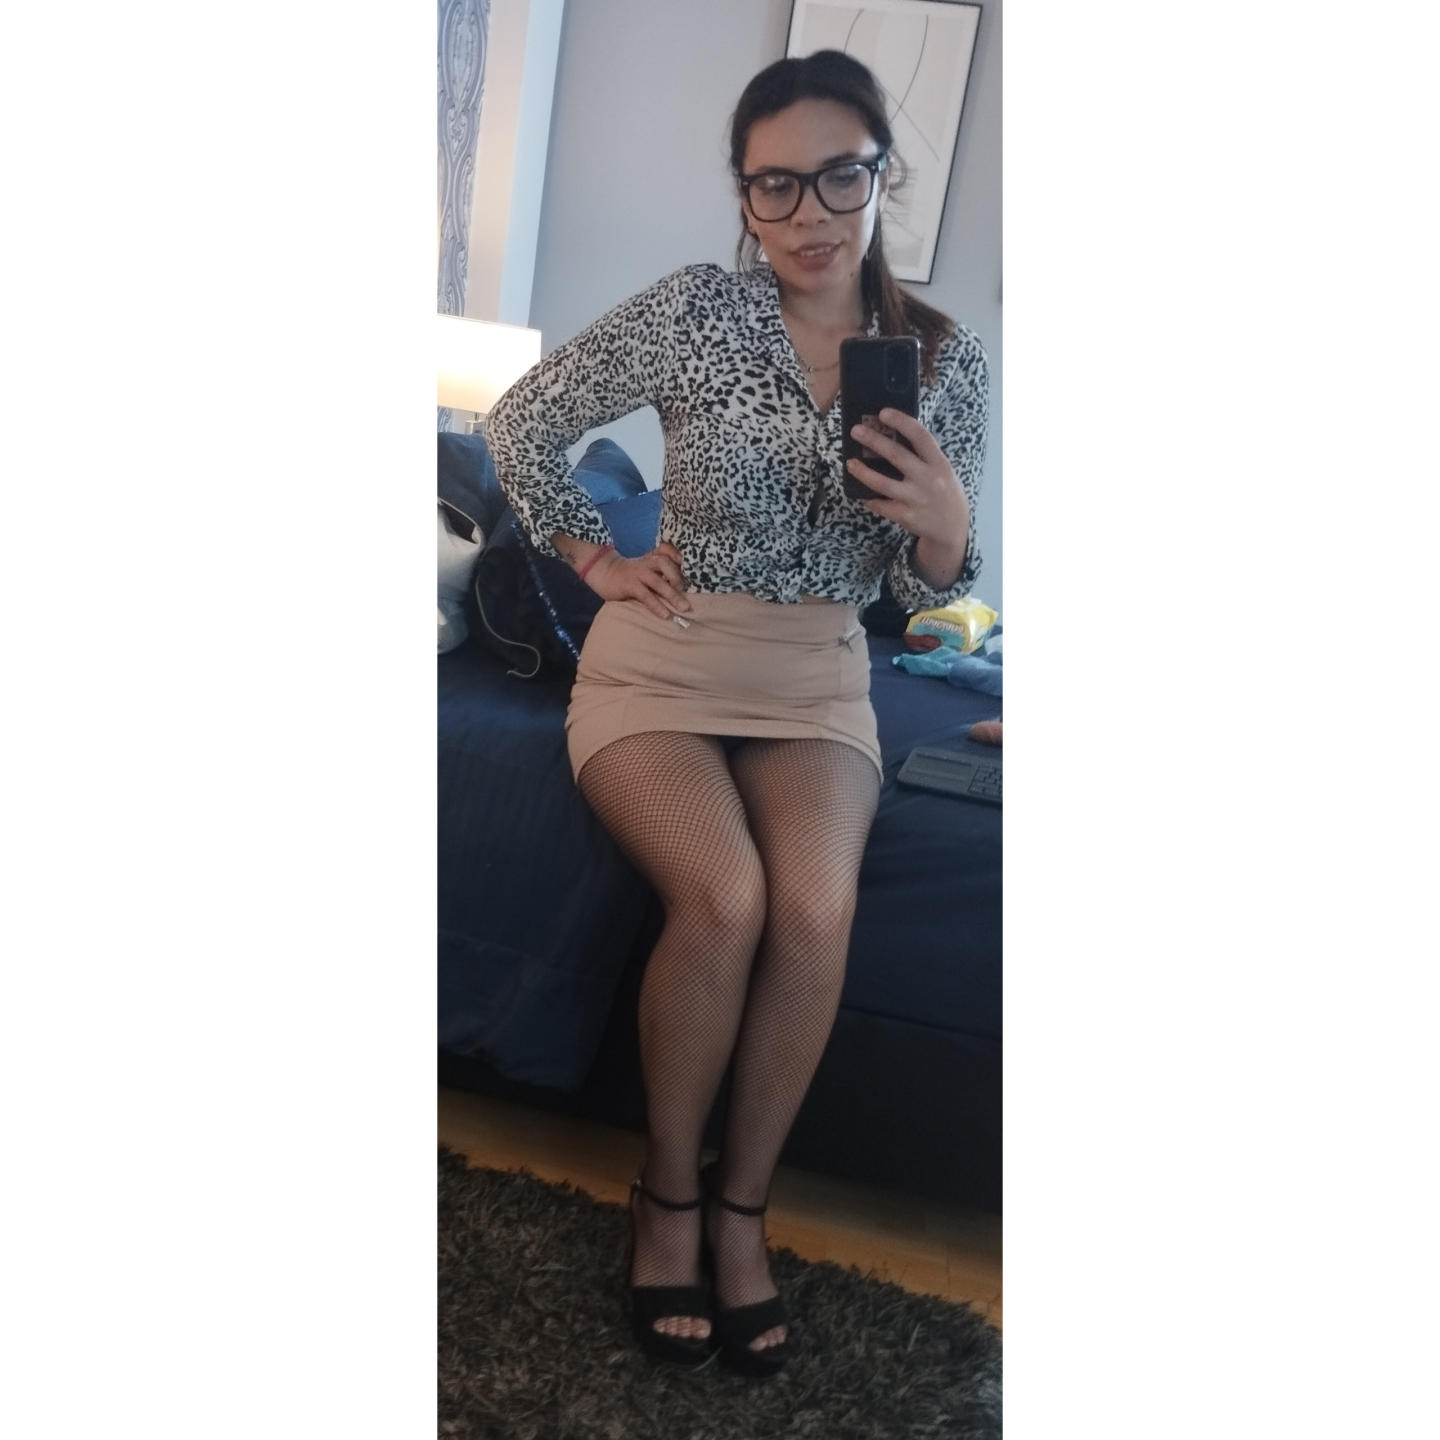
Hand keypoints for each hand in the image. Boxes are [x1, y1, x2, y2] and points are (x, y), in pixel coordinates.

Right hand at [585, 540, 690, 620]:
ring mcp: (638, 573)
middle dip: (679, 578)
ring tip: (683, 608)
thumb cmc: (629, 573)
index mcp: (652, 557)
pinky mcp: (629, 585)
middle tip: (689, 593)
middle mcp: (647, 563)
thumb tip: (684, 588)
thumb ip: (661, 572)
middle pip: (666, 564)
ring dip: (672, 595)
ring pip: (658, 582)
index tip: (694, 567)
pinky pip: (646, 596)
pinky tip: (665, 615)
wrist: (603, 572)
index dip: (680, 556)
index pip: (668, 549)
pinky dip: (657, 606)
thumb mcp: (645, 567)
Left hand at [846, 408, 969, 544]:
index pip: (920, 436)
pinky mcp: (905, 515)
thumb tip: (892, 434)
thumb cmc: (943, 490)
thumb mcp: (942, 469)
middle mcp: (928, 479)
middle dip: (874, 441)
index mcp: (939, 463)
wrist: (952, 526)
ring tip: (850, 463)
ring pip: (883, 484)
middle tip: (856, 430)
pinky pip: (881, 505)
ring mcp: (916, 499)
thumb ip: (923, 455)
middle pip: (897, 456)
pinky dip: (869, 498)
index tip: (883, 413)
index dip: (901, 422)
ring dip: (863, 472)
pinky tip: (859, 492)